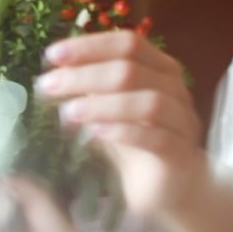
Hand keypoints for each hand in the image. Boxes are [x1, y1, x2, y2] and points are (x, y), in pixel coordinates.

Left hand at [36, 30, 208, 230]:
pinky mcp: (180, 155)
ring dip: (104, 104)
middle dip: (86, 75)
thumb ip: (90, 89)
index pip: (128, 44)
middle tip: (50, 85)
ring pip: (150, 102)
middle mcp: (176, 89)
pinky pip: (157, 138)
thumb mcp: (107, 110)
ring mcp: (182, 121)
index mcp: (159, 68)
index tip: (53, 56)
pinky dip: (125, 132)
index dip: (90, 46)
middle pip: (133, 70)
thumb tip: (55, 70)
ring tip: (69, 112)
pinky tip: (96, 133)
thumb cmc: (134, 142)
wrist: (166, 187)